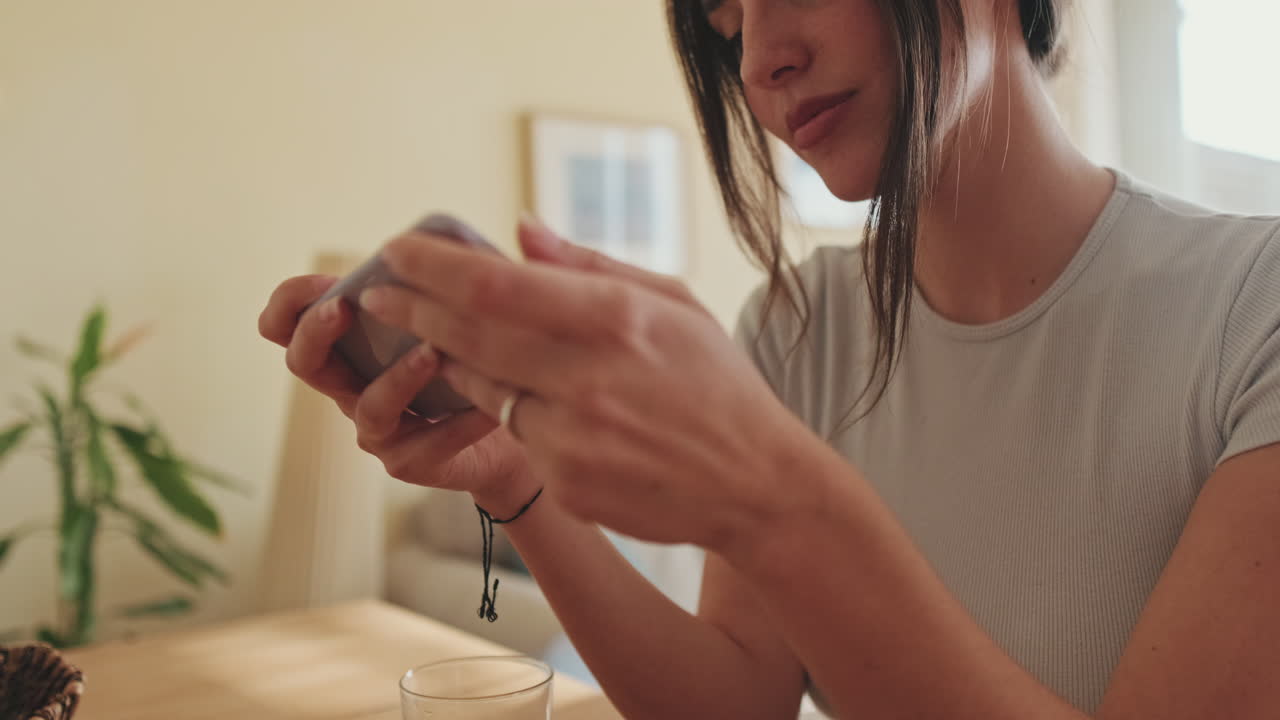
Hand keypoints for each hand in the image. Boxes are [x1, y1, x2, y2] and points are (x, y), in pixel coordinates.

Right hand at [257, 274, 536, 506]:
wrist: (517, 420)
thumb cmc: (484, 352)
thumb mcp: (471, 305)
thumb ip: (464, 272)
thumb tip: (498, 223)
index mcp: (352, 339)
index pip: (290, 319)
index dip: (291, 301)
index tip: (321, 283)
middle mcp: (353, 383)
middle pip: (304, 361)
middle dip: (315, 331)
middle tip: (343, 307)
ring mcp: (379, 426)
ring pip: (368, 406)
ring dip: (397, 377)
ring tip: (432, 354)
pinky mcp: (412, 460)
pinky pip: (424, 443)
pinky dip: (455, 424)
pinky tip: (484, 407)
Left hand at [354, 219, 815, 551]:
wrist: (754, 483)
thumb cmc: (716, 383)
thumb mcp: (673, 304)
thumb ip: (591, 267)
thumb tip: (521, 231)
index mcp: (616, 320)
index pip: (497, 286)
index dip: (434, 267)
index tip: (397, 249)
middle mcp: (588, 379)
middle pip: (469, 337)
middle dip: (413, 310)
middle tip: (376, 294)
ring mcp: (574, 439)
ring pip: (485, 390)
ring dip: (450, 360)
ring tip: (429, 337)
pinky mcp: (568, 484)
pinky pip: (519, 437)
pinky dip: (512, 411)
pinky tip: (514, 396)